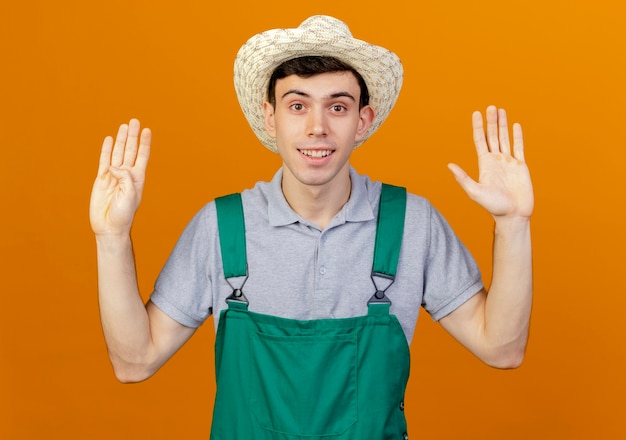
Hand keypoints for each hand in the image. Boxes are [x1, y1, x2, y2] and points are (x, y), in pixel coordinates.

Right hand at [90, 119, 150, 235]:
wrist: (109, 226)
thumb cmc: (123, 214)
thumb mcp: (130, 194)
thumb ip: (124, 177)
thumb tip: (113, 166)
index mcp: (137, 178)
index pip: (142, 156)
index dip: (144, 143)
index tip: (147, 130)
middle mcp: (126, 175)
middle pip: (130, 150)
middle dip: (132, 136)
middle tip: (134, 121)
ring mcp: (113, 176)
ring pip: (118, 153)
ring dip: (121, 140)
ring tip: (124, 126)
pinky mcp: (101, 179)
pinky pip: (104, 161)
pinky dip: (107, 150)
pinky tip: (110, 140)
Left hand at [448, 106, 533, 220]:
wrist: (513, 215)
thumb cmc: (493, 206)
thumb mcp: (475, 191)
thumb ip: (463, 178)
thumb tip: (449, 165)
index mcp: (485, 164)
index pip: (480, 140)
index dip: (478, 127)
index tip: (476, 113)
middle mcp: (496, 161)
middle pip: (492, 136)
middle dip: (491, 121)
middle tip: (490, 106)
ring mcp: (509, 162)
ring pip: (505, 139)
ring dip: (503, 125)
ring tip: (500, 110)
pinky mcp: (521, 167)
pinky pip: (519, 148)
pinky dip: (518, 136)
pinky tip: (515, 126)